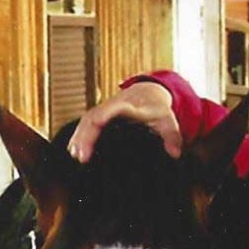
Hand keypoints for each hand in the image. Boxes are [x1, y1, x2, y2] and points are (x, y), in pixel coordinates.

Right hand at [66, 82, 181, 163]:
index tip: (96, 124)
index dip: (106, 114)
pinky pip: (85, 123)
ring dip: (79, 137)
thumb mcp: (169, 121)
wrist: (149, 93)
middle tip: (82, 156)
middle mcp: (114, 106)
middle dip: (86, 135)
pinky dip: (78, 136)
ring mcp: (105, 109)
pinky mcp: (100, 115)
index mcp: (131, 106)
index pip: (116, 108)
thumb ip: (173, 137)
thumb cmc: (157, 110)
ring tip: (76, 156)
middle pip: (95, 116)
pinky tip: (73, 150)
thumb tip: (175, 153)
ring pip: (87, 120)